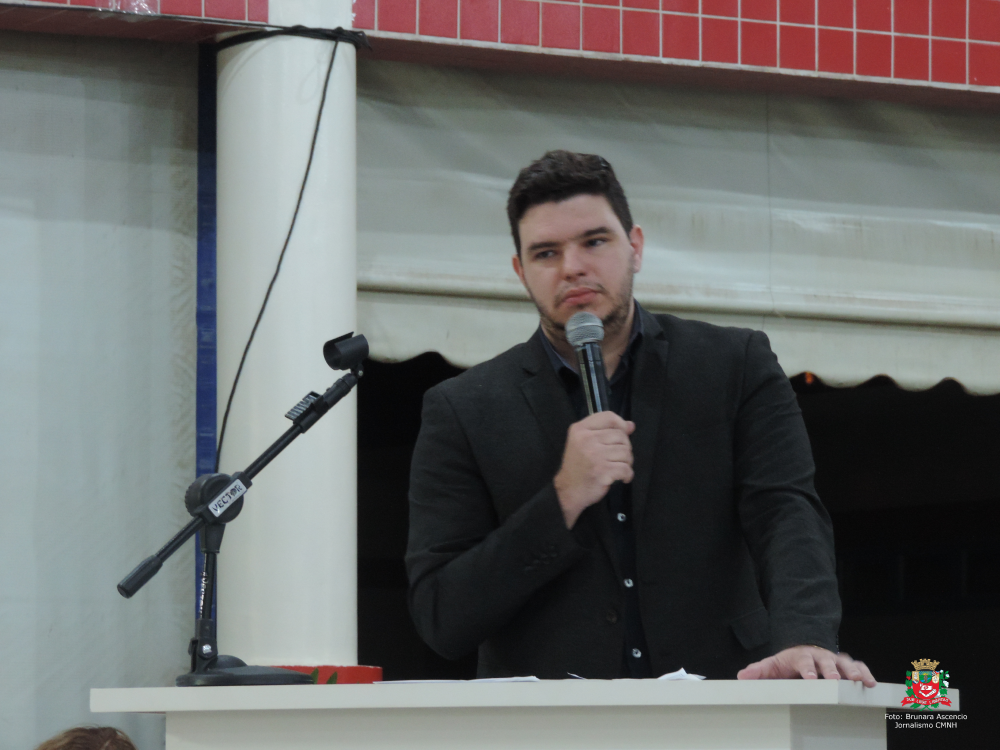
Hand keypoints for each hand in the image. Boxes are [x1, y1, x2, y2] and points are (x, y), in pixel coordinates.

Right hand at [554, 412, 634, 528]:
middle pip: (621, 435)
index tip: (623, 433)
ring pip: (626, 452)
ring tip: (618, 467)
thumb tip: (630, 425)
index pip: (608, 417)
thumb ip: (605, 431)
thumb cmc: (577, 466)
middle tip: (617, 458)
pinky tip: (621, 477)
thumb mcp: (584, 443)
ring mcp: (595, 455)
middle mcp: (587, 439)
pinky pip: (626, 468)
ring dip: (627, 462)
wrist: (568, 490)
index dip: (620, 424)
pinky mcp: (602, 470)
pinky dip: (627, 475)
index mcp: (580, 429)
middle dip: (625, 448)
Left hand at [738, 646, 875, 686]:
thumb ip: (759, 671)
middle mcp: (819, 656)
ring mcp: (834, 660)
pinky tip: (871, 683)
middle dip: (831, 670)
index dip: (807, 669)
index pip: (803, 661)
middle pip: (826, 661)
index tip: (809, 677)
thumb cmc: (789, 662)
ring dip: (852, 671)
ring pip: (845, 663)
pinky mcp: (846, 665)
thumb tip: (742, 676)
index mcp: (801, 656)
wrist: (803, 650)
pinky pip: (858, 667)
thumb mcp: (772, 665)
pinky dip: (865, 673)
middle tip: (836, 680)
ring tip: (859, 681)